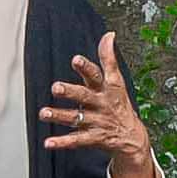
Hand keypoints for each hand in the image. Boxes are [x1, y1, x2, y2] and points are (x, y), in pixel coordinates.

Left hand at [41, 31, 163, 177]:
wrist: (132, 137)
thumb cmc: (118, 103)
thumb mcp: (116, 81)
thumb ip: (108, 58)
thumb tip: (108, 35)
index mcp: (106, 88)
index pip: (97, 74)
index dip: (86, 67)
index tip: (76, 60)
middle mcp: (101, 103)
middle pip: (85, 95)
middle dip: (70, 91)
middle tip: (56, 87)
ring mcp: (97, 121)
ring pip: (77, 117)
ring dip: (59, 115)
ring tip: (44, 113)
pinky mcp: (93, 137)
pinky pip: (76, 140)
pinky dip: (62, 142)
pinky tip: (48, 143)